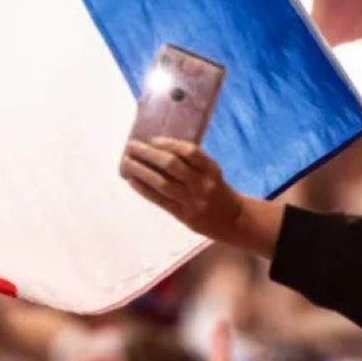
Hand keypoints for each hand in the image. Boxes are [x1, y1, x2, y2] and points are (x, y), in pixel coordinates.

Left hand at [121, 139, 248, 244]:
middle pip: (172, 165)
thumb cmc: (219, 191)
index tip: (152, 140)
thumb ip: (193, 163)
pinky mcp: (184, 216)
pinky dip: (144, 189)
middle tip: (132, 146)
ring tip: (126, 162)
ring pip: (162, 183)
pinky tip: (132, 181)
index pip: (190, 151)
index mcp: (212, 169)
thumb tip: (159, 150)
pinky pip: (160, 200)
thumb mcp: (212, 173)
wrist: (234, 220)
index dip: (169, 143)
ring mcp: (193, 201)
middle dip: (148, 154)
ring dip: (141, 171)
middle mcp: (203, 184)